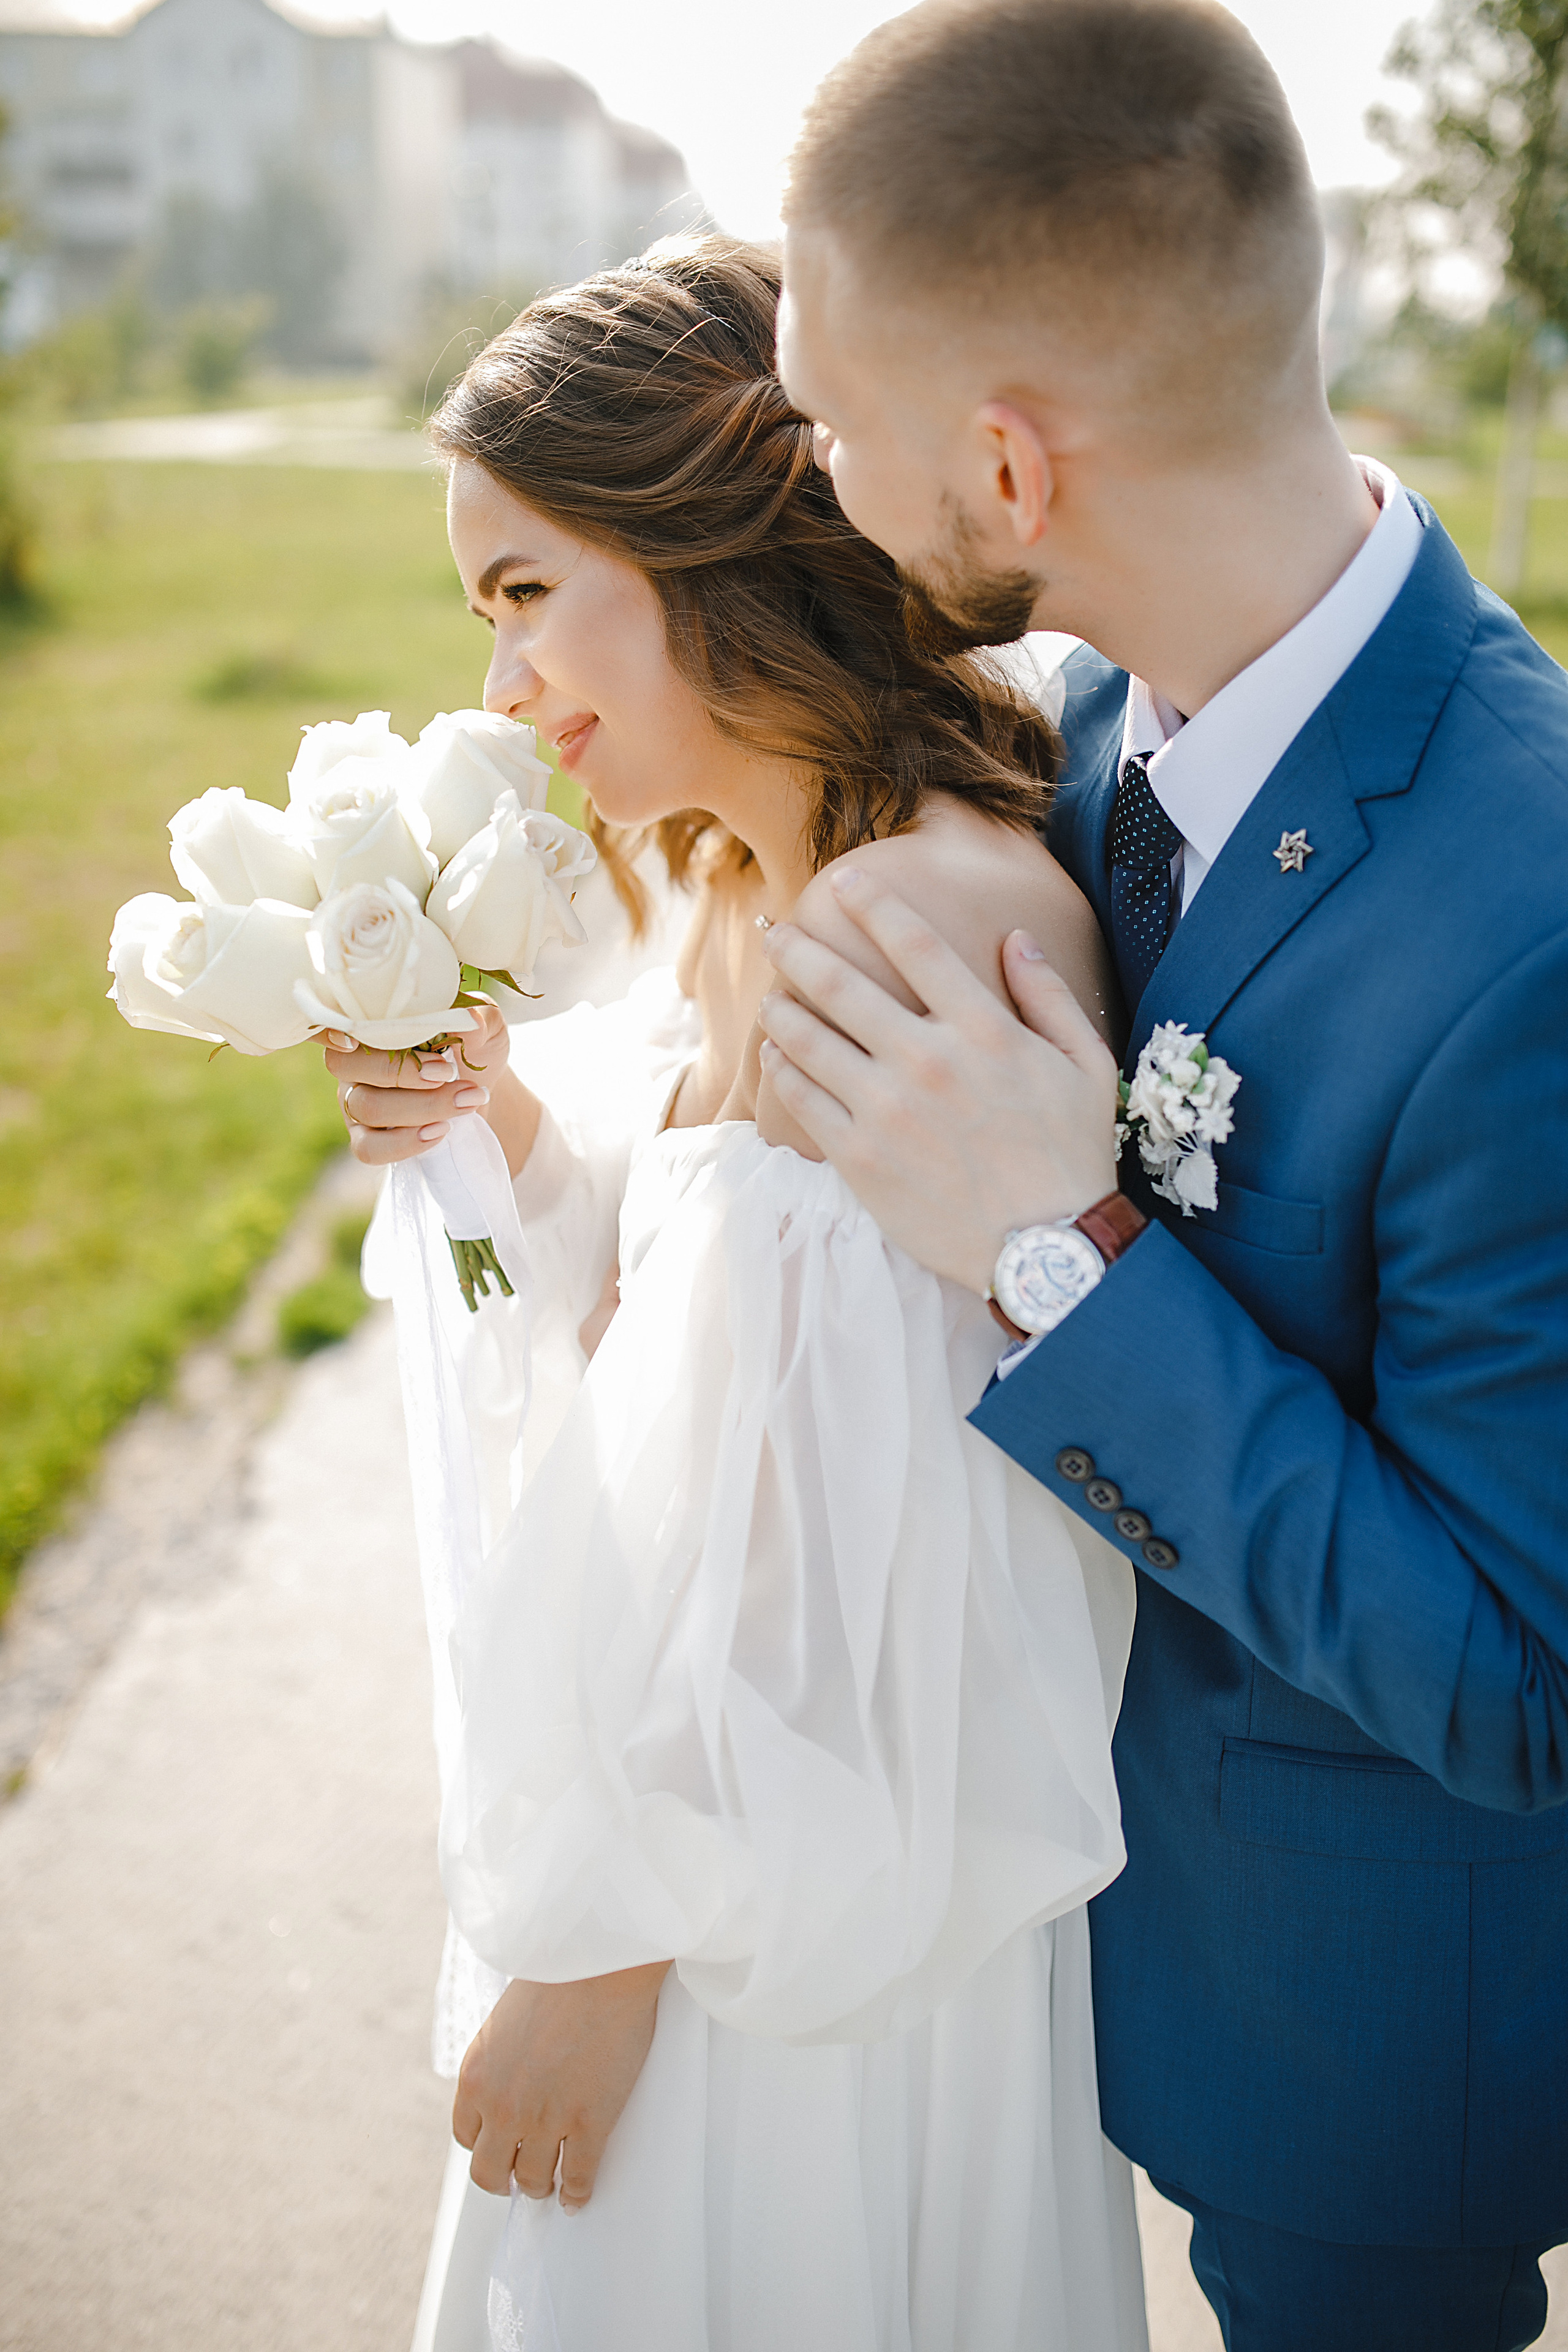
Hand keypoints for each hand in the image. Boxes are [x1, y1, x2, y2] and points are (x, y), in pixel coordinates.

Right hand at [324, 1003, 510, 1167]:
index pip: (337, 1022)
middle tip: (450, 1074)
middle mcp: (355, 1063)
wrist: (482, 1091)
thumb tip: (470, 1020)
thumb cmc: (474, 1048)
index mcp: (372, 1026)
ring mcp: (356, 1103)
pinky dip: (404, 1143)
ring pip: (366, 1107)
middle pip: (348, 1065)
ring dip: (420, 1107)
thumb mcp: (487, 1028)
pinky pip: (369, 1148)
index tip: (369, 1039)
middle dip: (403, 1072)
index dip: (344, 1033)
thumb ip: (480, 1018)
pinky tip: (440, 1132)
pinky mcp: (366, 1139)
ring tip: (465, 1102)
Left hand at [452, 1963, 669, 2207]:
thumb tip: (514, 2078)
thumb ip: (501, 2057)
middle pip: (490, 2172)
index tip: (498, 2148)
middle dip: (504, 2178)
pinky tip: (578, 2196)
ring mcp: (546, 2119)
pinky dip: (577, 2193)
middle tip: (519, 2178)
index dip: (484, 2145)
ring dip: (542, 2186)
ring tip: (551, 2185)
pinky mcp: (589, 2123)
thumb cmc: (558, 1974)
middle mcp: (502, 2106)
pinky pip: (579, 2177)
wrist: (600, 1962)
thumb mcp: (506, 2019)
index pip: (466, 2134)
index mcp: (476, 2076)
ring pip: (535, 2180)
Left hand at [758, 871, 1119, 1291]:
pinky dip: (783, 1069)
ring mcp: (885, 1109)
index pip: (915, 943)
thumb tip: (1016, 938)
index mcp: (982, 1030)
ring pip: (807, 1039)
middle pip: (840, 984)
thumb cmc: (1072, 1155)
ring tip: (771, 995)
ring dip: (781, 1007)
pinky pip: (803, 1099)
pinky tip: (778, 1055)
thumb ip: (1049, 996)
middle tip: (776, 931)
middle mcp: (925, 1060)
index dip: (874, 904)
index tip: (845, 881)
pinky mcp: (859, 1156)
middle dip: (798, 948)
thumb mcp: (1086, 1065)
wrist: (1043, 1248)